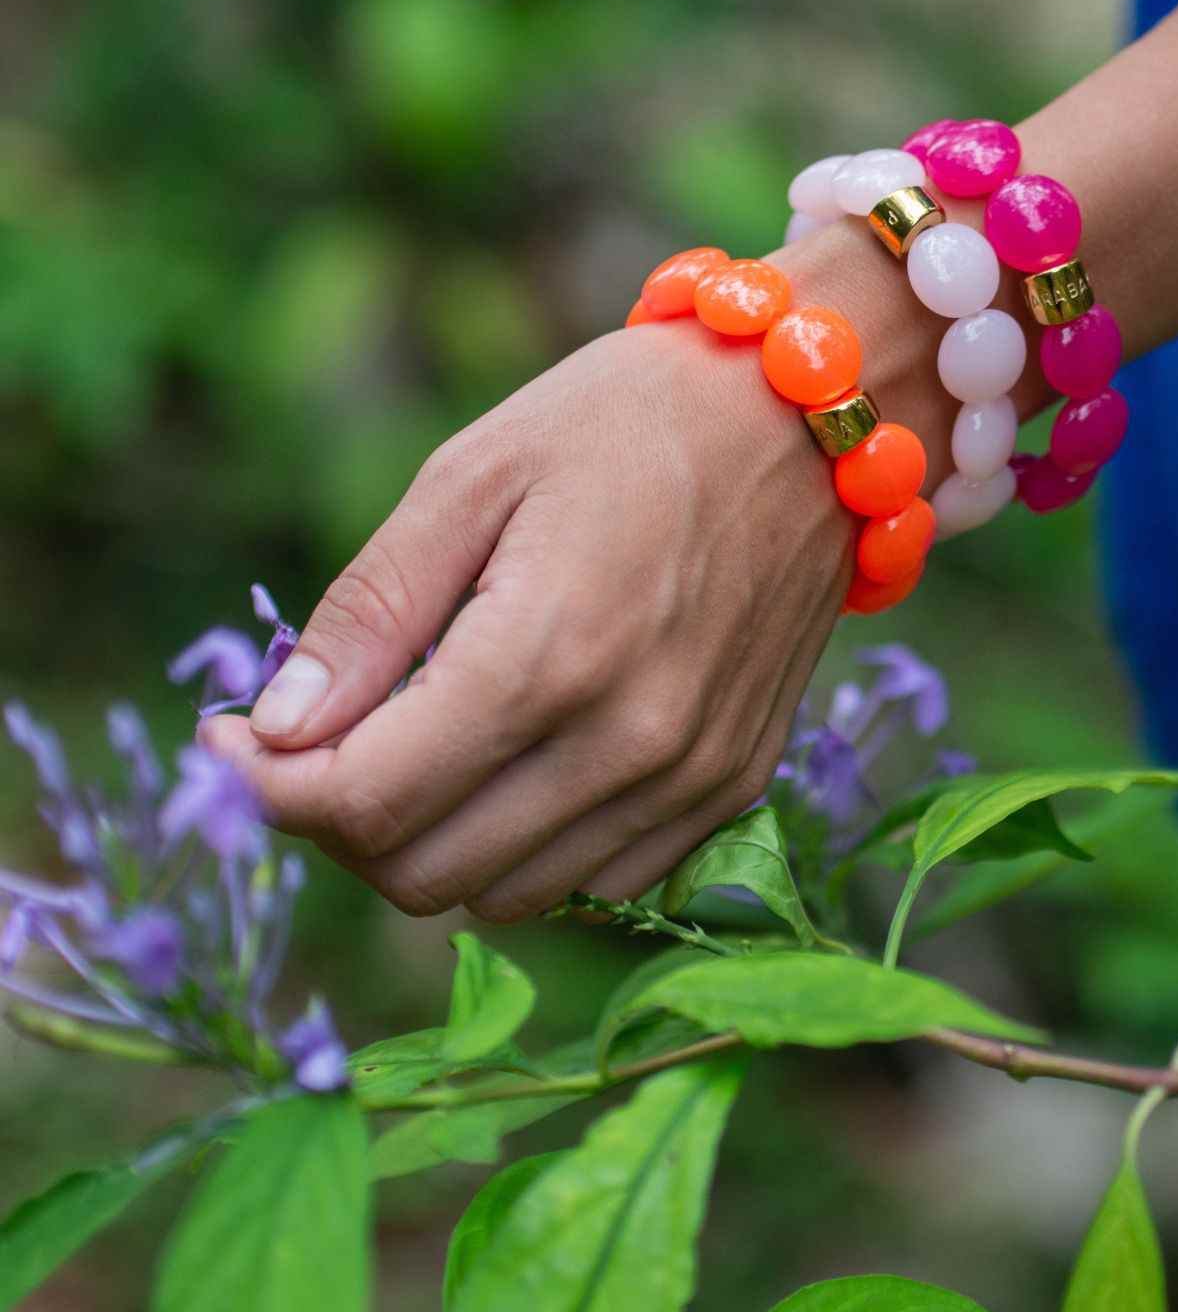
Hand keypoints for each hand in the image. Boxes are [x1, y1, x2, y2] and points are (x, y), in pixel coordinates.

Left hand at [201, 321, 850, 921]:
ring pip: (507, 896)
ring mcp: (689, 776)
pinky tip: (515, 763)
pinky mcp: (731, 783)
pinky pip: (598, 880)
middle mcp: (625, 742)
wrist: (808, 415)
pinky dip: (529, 848)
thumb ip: (370, 614)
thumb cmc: (628, 419)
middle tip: (318, 742)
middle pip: (422, 874)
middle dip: (337, 822)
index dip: (266, 789)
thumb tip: (275, 732)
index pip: (363, 803)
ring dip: (432, 842)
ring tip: (416, 749)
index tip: (234, 737)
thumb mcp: (473, 475)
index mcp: (544, 655)